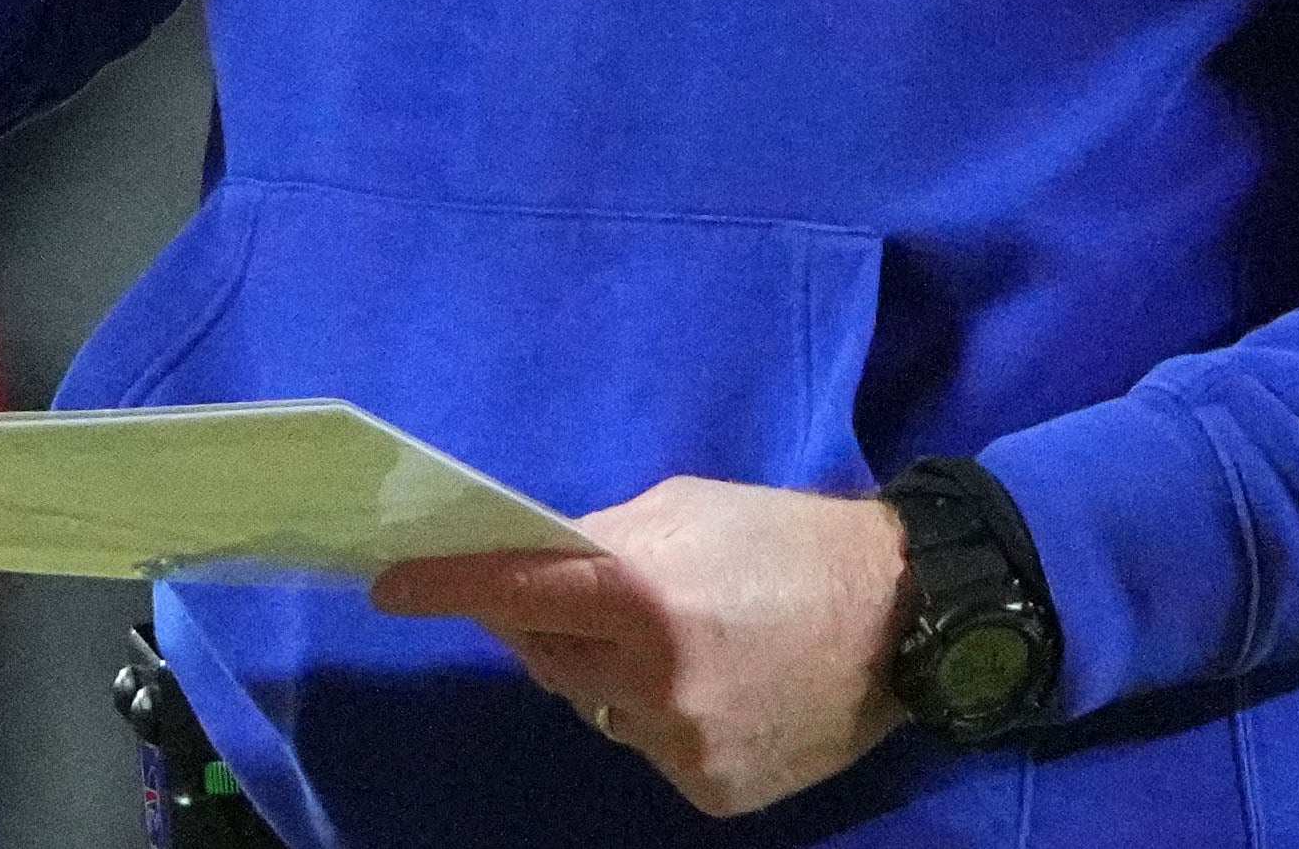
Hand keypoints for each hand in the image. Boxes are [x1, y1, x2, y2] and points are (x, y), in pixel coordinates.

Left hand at [371, 477, 908, 815]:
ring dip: (611, 674)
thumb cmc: (793, 539)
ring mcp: (681, 743)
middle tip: (572, 599)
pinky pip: (652, 748)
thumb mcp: (692, 508)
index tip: (391, 587)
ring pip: (598, 708)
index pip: (518, 591)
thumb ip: (610, 542)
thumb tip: (543, 571)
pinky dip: (665, 718)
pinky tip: (720, 687)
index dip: (447, 587)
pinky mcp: (711, 789)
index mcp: (646, 590)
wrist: (908, 615)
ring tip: (683, 640)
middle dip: (543, 625)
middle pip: (547, 657)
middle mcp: (653, 675)